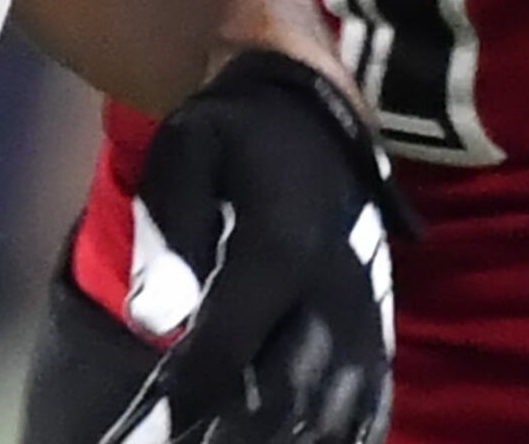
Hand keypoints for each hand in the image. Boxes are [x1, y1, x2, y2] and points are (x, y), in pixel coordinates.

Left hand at [96, 50, 414, 443]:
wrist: (319, 118)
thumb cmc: (235, 135)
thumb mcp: (186, 149)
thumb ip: (168, 232)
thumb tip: (153, 321)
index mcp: (281, 245)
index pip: (230, 342)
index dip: (188, 394)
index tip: (149, 429)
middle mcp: (333, 291)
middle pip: (283, 393)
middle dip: (226, 435)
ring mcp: (365, 318)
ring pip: (329, 413)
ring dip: (278, 439)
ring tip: (214, 443)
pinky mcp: (379, 334)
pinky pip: (366, 406)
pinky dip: (332, 434)